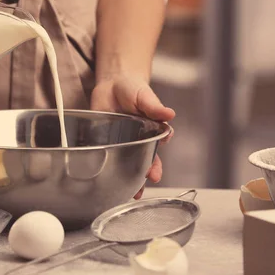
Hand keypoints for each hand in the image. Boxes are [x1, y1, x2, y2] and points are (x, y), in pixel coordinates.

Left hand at [91, 71, 174, 198]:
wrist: (112, 82)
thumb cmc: (133, 89)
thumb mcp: (144, 96)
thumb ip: (154, 106)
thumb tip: (169, 114)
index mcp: (151, 131)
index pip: (156, 151)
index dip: (155, 164)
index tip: (155, 174)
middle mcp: (138, 139)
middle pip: (142, 161)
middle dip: (144, 175)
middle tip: (140, 187)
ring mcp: (121, 141)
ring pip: (125, 162)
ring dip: (128, 177)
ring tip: (130, 192)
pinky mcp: (105, 139)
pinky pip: (106, 153)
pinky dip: (106, 165)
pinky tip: (105, 177)